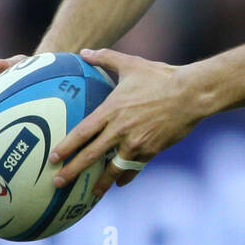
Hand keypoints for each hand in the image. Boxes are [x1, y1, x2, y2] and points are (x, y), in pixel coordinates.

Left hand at [49, 47, 202, 198]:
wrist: (190, 94)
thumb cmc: (160, 76)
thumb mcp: (131, 64)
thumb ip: (105, 58)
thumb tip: (85, 52)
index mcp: (112, 110)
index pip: (82, 132)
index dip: (66, 147)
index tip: (53, 158)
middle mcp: (121, 130)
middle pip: (91, 156)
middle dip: (72, 171)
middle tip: (58, 183)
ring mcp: (136, 143)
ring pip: (113, 169)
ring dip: (100, 183)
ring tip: (90, 193)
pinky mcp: (152, 151)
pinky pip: (134, 168)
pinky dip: (125, 176)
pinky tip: (119, 182)